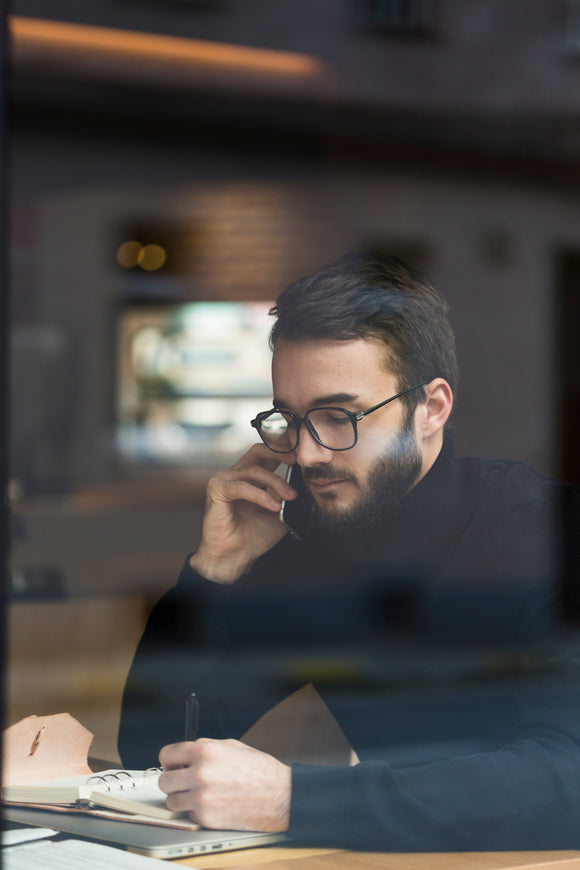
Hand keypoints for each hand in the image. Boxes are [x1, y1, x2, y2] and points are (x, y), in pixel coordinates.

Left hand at [158, 738, 290, 831]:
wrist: (279, 796)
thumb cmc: (259, 771)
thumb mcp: (231, 747)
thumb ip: (204, 748)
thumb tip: (185, 755)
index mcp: (205, 751)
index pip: (166, 754)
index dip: (170, 760)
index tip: (173, 765)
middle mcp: (200, 774)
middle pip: (164, 781)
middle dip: (173, 780)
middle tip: (183, 781)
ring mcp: (202, 798)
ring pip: (172, 801)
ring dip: (182, 798)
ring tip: (197, 794)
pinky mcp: (206, 818)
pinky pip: (188, 815)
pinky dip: (195, 812)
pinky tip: (211, 805)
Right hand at [190, 444, 296, 583]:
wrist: (236, 556)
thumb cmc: (253, 536)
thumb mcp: (280, 513)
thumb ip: (289, 497)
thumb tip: (310, 486)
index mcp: (250, 478)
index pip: (267, 454)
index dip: (285, 452)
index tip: (303, 458)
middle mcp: (236, 474)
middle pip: (258, 450)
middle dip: (279, 453)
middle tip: (297, 461)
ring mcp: (225, 480)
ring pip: (255, 470)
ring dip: (276, 482)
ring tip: (290, 496)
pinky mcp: (218, 490)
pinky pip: (242, 487)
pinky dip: (261, 495)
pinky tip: (274, 505)